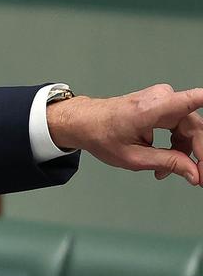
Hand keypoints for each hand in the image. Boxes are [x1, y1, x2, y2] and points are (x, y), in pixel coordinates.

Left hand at [47, 84, 202, 185]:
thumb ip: (167, 163)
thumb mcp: (133, 157)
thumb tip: (193, 173)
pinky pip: (180, 127)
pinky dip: (176, 146)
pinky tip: (168, 163)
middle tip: (200, 176)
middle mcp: (162, 98)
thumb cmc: (101, 134)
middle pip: (195, 127)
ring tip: (174, 172)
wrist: (85, 122)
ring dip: (186, 153)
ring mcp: (164, 100)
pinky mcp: (163, 106)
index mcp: (153, 108)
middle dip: (200, 154)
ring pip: (189, 129)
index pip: (193, 100)